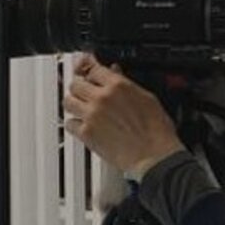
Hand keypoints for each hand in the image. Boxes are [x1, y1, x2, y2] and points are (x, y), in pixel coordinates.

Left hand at [63, 55, 184, 179]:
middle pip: (75, 84)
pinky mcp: (86, 133)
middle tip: (84, 92)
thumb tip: (115, 72)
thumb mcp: (147, 98)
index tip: (85, 69)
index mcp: (118, 86)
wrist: (154, 156)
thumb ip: (126, 83)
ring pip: (68, 101)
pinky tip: (83, 125)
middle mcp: (101, 98)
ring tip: (81, 108)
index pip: (93, 68)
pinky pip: (69, 123)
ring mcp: (91, 115)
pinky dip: (74, 124)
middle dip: (79, 87)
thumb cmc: (156, 131)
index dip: (88, 68)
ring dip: (74, 104)